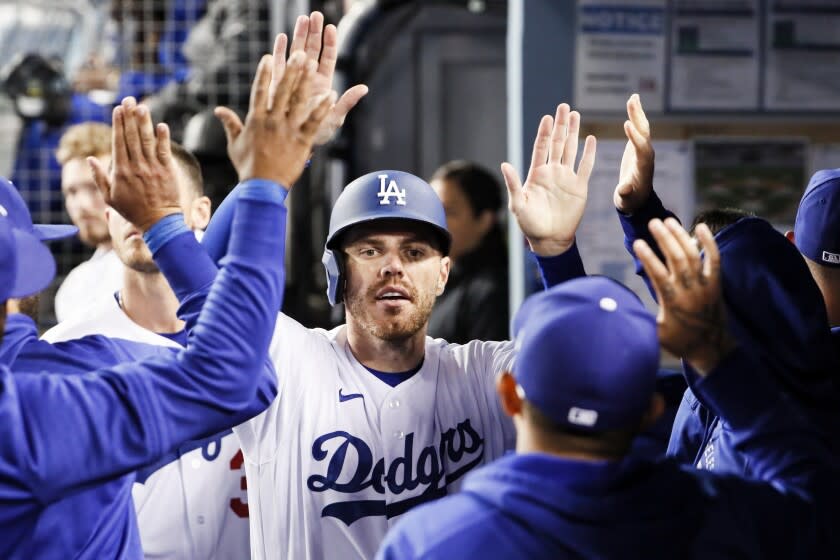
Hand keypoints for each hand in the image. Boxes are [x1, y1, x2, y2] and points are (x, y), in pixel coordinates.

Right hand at [88, 97, 180, 231]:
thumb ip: (99, 177)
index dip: (118, 124)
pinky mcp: (167, 171)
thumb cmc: (133, 210)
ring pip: (147, 141)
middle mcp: (136, 167)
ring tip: (141, 107)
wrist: (159, 222)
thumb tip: (89, 159)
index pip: (118, 142)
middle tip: (128, 99)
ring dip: (144, 123)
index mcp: (120, 171)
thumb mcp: (110, 197)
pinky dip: (163, 138)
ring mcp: (152, 168)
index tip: (117, 109)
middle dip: (129, 117)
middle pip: (132, 137)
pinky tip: (161, 125)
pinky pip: (164, 151)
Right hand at [214, 49, 334, 187]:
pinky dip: (322, 108)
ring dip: (305, 81)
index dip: (264, 73)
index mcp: (255, 120)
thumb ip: (230, 124)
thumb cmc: (248, 167)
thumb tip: (218, 110)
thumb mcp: (235, 144)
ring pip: (298, 101)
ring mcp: (287, 130)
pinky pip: (313, 121)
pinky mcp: (301, 141)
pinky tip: (330, 95)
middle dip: (290, 70)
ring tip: (312, 65)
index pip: (259, 91)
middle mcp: (271, 121)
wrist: (262, 187)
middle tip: (299, 54)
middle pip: (282, 90)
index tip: (267, 57)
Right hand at [271, 11, 367, 145]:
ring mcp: (293, 80)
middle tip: (315, 15)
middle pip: (312, 51)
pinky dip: (279, 52)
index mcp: (323, 84)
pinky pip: (279, 66)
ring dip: (298, 36)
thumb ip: (347, 102)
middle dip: (314, 33)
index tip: (331, 27)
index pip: (327, 59)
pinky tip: (281, 37)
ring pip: (296, 53)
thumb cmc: (317, 135)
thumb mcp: (334, 119)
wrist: (295, 146)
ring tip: (301, 19)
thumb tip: (364, 88)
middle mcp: (308, 79)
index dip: (329, 43)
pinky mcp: (278, 86)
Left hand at [501, 103, 595, 255]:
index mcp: (537, 174)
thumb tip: (504, 164)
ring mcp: (566, 178)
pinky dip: (588, 153)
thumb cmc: (530, 224)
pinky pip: (585, 167)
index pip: (541, 147)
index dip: (544, 132)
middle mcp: (552, 172)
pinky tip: (590, 139)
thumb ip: (513, 184)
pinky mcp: (579, 187)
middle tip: (564, 107)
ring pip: (571, 150)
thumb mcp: (518, 204)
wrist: (549, 239)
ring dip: (573, 133)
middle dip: (560, 125)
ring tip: (576, 115)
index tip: (548, 117)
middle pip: (557, 143)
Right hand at [614, 93, 654, 213]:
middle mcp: (646, 155)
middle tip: (632, 103)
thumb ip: (625, 194)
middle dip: (638, 119)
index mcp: (643, 168)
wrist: (637, 199)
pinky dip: (635, 115)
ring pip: (643, 128)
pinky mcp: (639, 145)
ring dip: (637, 112)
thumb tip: (624, 189)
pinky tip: (632, 101)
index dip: (635, 138)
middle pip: (644, 134)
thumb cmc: (630, 200)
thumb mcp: (626, 200)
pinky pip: (639, 128)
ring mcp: (644, 149)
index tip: (627, 125)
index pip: (641, 149)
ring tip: (633, 97)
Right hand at [633, 218, 735, 374]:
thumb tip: (617, 306)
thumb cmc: (679, 342)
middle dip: (665, 239)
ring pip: (694, 256)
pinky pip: (715, 260)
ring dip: (681, 237)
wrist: (711, 349)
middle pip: (677, 260)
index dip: (648, 258)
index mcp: (672, 303)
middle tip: (653, 222)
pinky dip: (709, 243)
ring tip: (669, 220)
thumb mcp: (655, 334)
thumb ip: (640, 319)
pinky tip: (701, 226)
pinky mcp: (716, 284)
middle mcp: (689, 291)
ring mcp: (704, 286)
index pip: (659, 276)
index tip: (638, 243)